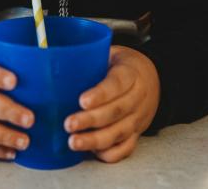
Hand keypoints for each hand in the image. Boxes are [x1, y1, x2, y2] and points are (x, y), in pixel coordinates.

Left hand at [64, 45, 159, 162]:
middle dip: (91, 120)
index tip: (81, 101)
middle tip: (69, 124)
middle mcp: (137, 97)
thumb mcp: (110, 54)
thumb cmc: (121, 65)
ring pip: (119, 132)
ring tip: (74, 142)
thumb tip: (54, 58)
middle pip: (116, 111)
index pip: (117, 84)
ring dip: (95, 140)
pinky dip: (109, 153)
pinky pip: (126, 148)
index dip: (100, 94)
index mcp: (130, 74)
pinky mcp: (137, 133)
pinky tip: (91, 152)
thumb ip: (90, 58)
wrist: (152, 78)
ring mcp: (138, 117)